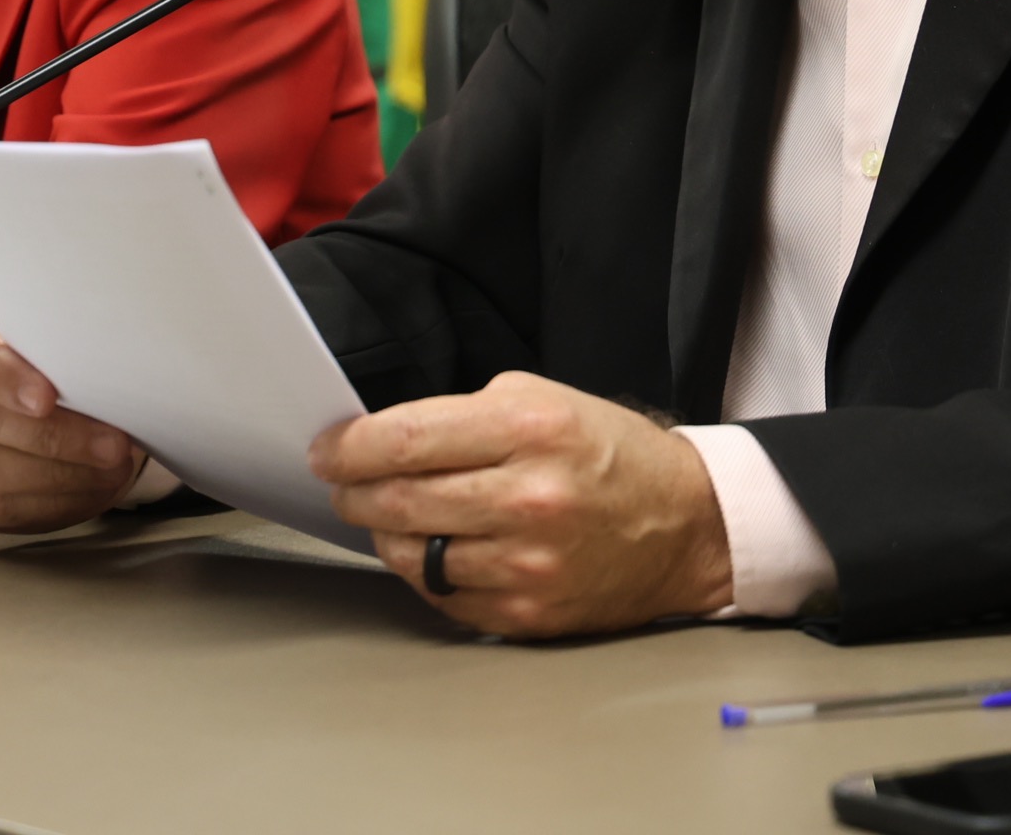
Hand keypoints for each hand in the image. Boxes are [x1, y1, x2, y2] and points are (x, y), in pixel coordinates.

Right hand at [0, 290, 144, 531]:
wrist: (36, 373)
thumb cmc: (54, 340)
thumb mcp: (56, 319)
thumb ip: (62, 333)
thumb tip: (102, 360)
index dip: (5, 377)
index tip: (48, 398)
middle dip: (53, 436)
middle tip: (112, 444)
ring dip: (55, 475)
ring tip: (111, 469)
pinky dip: (47, 502)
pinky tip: (89, 489)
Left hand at [310, 370, 733, 637]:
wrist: (684, 524)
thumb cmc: (608, 454)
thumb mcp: (543, 399)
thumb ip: (461, 416)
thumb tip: (379, 441)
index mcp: (529, 429)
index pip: (403, 439)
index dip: (347, 447)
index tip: (326, 449)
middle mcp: (527, 498)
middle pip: (396, 499)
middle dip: (353, 490)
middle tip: (342, 483)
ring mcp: (527, 563)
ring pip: (411, 553)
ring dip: (385, 533)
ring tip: (389, 514)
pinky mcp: (528, 611)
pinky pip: (443, 595)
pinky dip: (425, 571)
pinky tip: (434, 546)